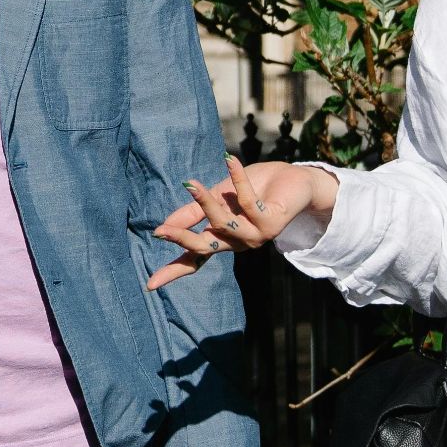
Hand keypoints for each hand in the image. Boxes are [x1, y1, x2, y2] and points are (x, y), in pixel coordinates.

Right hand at [147, 155, 338, 289]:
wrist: (296, 179)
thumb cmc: (257, 186)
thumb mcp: (220, 196)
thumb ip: (195, 211)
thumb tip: (164, 224)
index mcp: (225, 238)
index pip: (195, 259)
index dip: (173, 271)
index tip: (150, 285)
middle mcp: (240, 243)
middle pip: (205, 247)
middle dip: (182, 239)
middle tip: (160, 231)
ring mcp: (257, 236)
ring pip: (224, 224)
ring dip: (206, 204)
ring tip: (191, 185)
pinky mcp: (272, 223)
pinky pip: (248, 203)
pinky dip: (238, 179)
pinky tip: (230, 161)